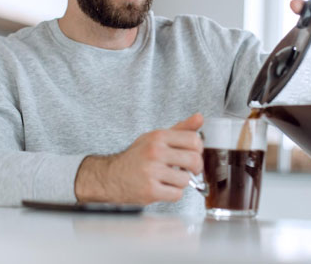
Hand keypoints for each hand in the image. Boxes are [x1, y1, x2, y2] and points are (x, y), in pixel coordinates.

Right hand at [74, 113, 203, 204]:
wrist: (111, 176)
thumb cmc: (136, 157)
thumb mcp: (155, 138)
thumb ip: (180, 129)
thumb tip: (199, 117)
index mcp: (158, 137)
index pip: (194, 139)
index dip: (198, 149)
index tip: (192, 153)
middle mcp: (155, 152)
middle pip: (194, 160)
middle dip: (195, 167)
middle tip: (187, 169)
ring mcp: (152, 171)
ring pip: (186, 180)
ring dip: (180, 182)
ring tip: (169, 178)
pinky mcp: (150, 190)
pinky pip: (176, 194)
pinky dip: (172, 193)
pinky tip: (163, 187)